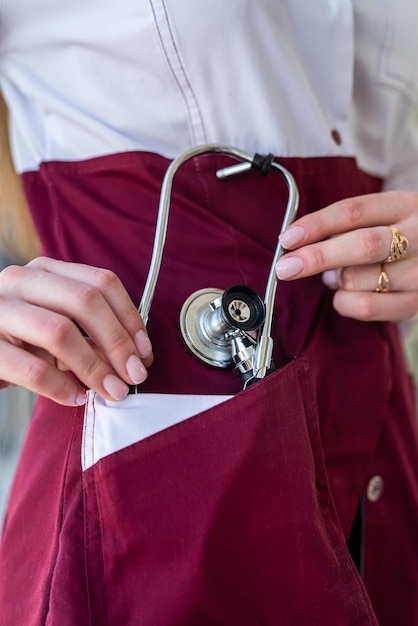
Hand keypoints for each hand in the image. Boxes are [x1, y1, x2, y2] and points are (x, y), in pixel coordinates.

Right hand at [0, 257, 152, 404]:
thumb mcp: (56, 327)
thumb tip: (135, 357)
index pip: (101, 282)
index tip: (145, 351)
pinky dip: (60, 387)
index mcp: (46, 271)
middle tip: (135, 375)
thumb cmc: (20, 341)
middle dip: (118, 342)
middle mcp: (21, 281)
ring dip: (94, 366)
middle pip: (85, 301)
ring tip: (112, 391)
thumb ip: (91, 334)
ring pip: (59, 331)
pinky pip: (31, 368)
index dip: (130, 317)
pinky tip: (76, 398)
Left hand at [275, 191, 417, 322]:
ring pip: (361, 279)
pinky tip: (344, 296)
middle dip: (317, 257)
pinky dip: (345, 303)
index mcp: (404, 205)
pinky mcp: (415, 303)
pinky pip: (368, 307)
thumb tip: (297, 245)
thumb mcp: (378, 218)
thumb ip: (344, 227)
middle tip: (285, 268)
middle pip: (363, 245)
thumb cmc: (394, 236)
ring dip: (336, 281)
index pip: (354, 211)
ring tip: (336, 276)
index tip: (287, 239)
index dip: (317, 225)